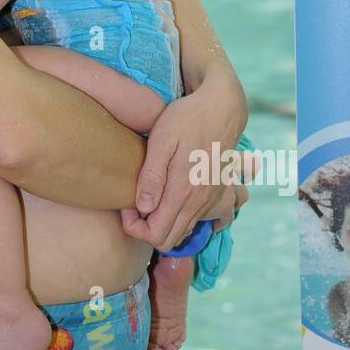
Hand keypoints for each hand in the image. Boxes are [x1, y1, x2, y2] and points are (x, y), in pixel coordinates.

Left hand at [120, 85, 249, 251]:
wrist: (222, 108)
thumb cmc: (187, 119)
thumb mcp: (162, 140)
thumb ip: (151, 176)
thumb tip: (142, 207)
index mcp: (184, 192)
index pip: (155, 235)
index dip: (134, 226)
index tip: (127, 204)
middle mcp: (201, 202)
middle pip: (169, 240)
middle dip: (147, 228)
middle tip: (137, 203)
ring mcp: (214, 201)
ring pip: (185, 233)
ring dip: (166, 223)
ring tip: (155, 198)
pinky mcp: (221, 195)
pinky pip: (209, 223)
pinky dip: (191, 221)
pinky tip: (179, 204)